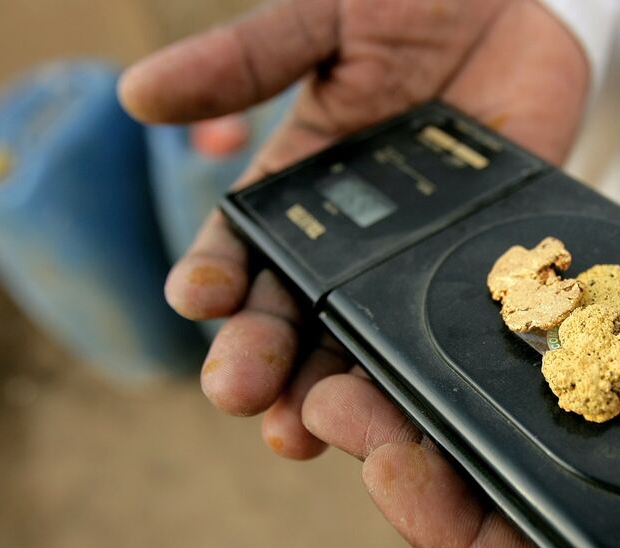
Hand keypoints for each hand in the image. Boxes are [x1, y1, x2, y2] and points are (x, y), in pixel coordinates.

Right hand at [118, 0, 588, 456]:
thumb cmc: (416, 3)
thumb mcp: (322, 20)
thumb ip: (244, 59)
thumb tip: (137, 95)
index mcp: (299, 189)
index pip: (243, 250)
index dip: (217, 278)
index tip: (197, 301)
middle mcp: (350, 243)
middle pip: (294, 318)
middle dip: (262, 358)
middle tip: (239, 395)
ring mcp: (417, 264)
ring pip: (365, 345)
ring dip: (332, 392)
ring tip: (302, 432)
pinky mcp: (482, 273)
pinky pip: (453, 337)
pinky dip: (431, 383)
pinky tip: (416, 416)